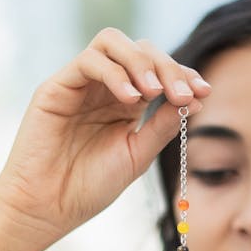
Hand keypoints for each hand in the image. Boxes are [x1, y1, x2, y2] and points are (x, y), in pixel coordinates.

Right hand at [0, 27, 210, 250]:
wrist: (48, 208)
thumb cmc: (89, 187)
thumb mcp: (137, 155)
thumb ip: (162, 125)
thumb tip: (196, 100)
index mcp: (125, 104)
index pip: (157, 71)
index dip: (182, 74)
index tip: (203, 92)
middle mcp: (103, 87)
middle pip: (140, 49)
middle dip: (167, 66)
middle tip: (182, 92)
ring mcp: (80, 84)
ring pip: (112, 42)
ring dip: (140, 61)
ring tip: (154, 91)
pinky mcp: (56, 87)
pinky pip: (88, 61)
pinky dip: (114, 73)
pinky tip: (130, 99)